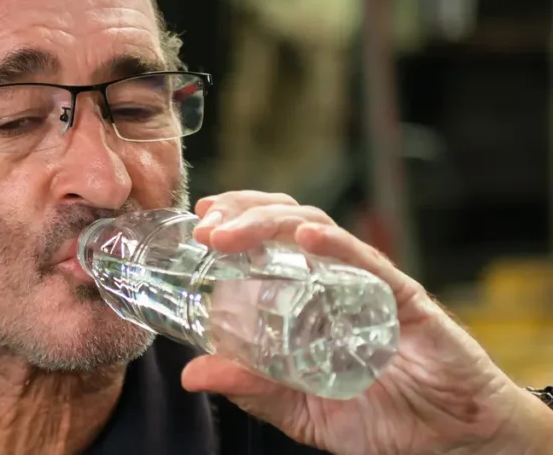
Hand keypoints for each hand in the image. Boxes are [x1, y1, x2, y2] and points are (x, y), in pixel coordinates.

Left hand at [181, 191, 552, 454]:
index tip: (199, 222)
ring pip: (317, 229)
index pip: (267, 241)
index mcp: (308, 297)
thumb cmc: (381, 420)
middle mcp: (334, 280)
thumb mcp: (302, 410)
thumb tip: (193, 374)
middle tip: (206, 225)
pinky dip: (337, 244)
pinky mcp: (405, 299)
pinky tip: (310, 236)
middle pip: (285, 222)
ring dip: (269, 222)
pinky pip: (369, 262)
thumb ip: (255, 390)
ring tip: (231, 232)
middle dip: (241, 213)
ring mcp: (368, 284)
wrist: (449, 443)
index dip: (234, 222)